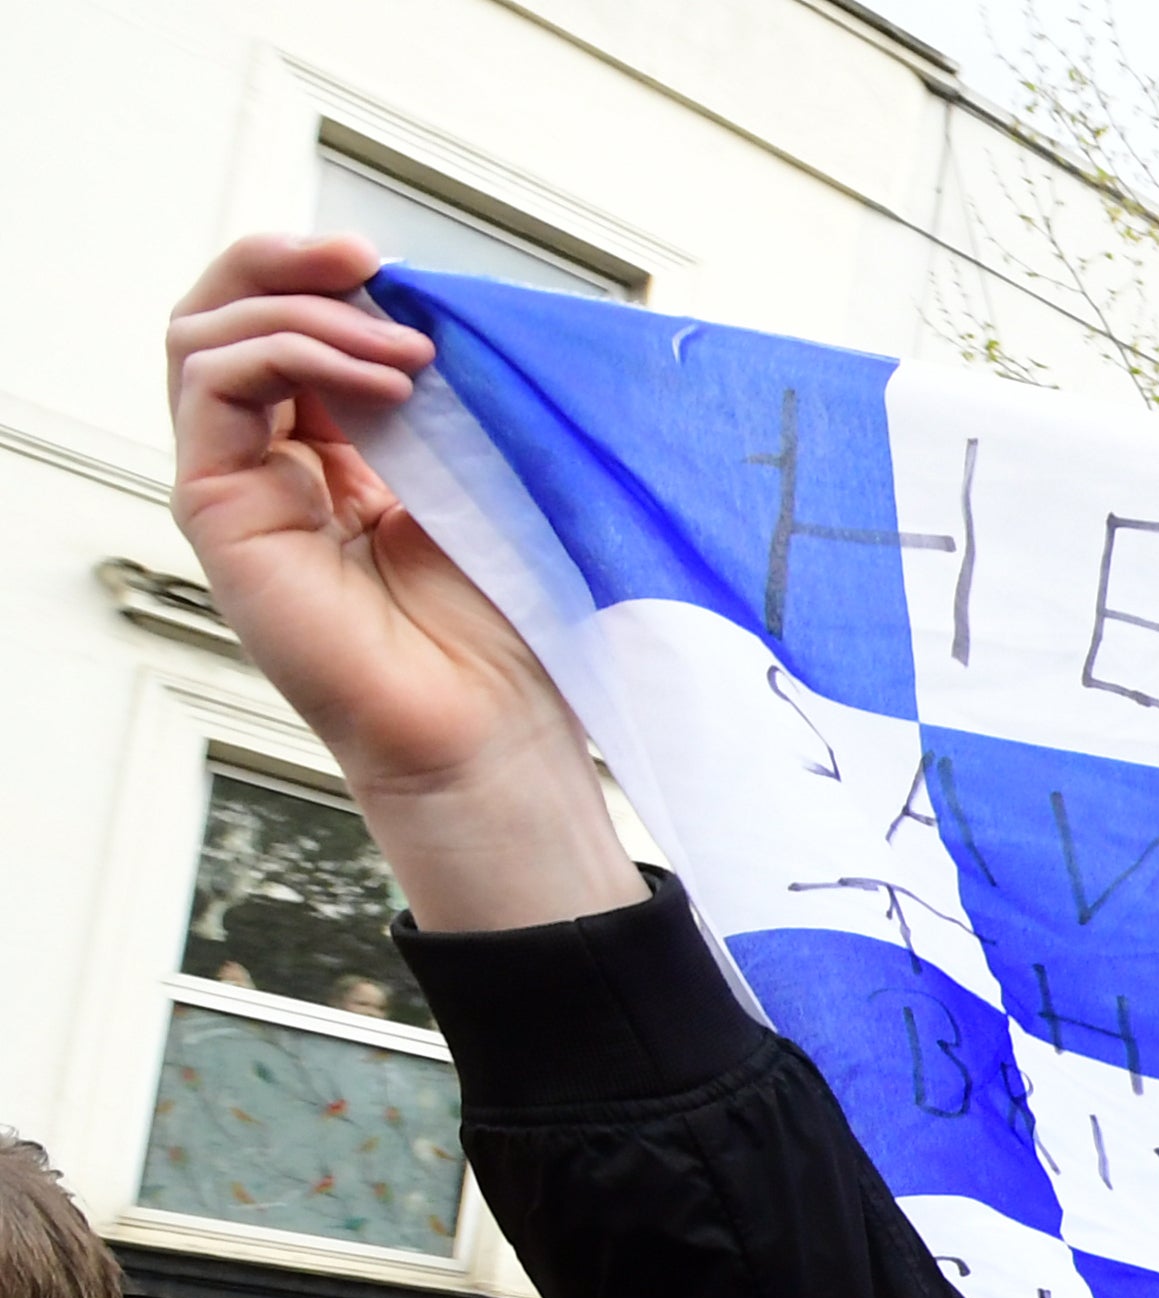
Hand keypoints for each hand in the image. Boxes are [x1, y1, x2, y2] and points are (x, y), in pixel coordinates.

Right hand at [167, 235, 638, 930]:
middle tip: (369, 261)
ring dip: (305, 312)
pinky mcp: (218, 509)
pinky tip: (377, 383)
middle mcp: (270, 464)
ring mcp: (237, 485)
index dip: (328, 277)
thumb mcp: (478, 474)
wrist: (490, 725)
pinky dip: (287, 355)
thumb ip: (437, 394)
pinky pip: (213, 386)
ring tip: (402, 348)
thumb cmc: (501, 627)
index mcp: (331, 453)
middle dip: (289, 264)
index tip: (399, 267)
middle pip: (226, 314)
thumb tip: (422, 304)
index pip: (289, 325)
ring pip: (208, 336)